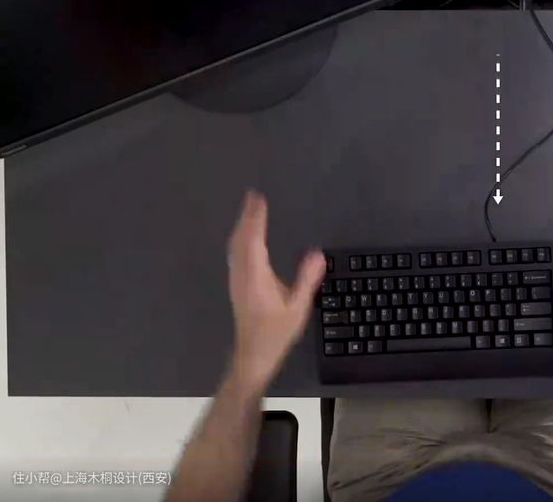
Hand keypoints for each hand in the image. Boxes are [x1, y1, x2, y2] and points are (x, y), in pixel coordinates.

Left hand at [226, 191, 324, 392]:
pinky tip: (246, 239)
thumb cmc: (276, 333)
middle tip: (253, 197)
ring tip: (250, 212)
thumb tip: (317, 253)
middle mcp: (242, 274)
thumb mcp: (298, 308)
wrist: (253, 355)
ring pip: (235, 247)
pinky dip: (241, 239)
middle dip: (247, 217)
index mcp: (256, 276)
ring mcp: (237, 280)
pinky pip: (236, 254)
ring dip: (242, 227)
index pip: (253, 240)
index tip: (258, 199)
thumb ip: (307, 279)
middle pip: (240, 239)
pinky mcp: (237, 286)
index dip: (255, 218)